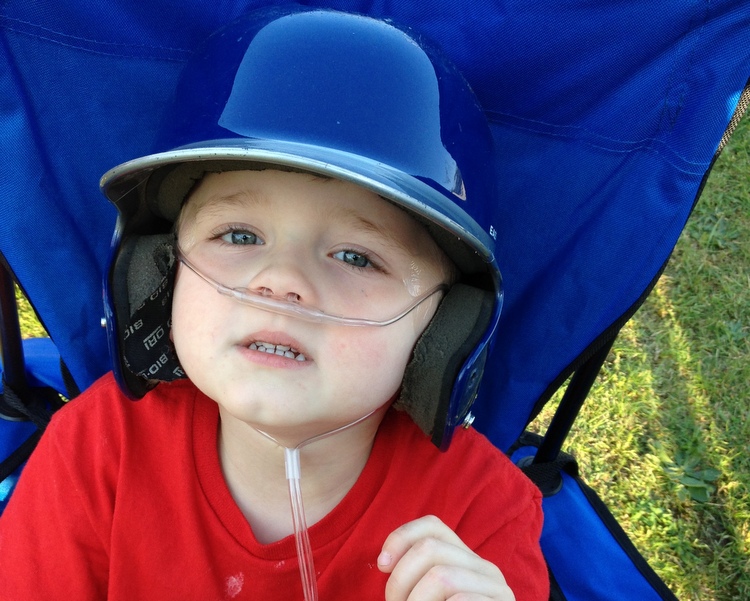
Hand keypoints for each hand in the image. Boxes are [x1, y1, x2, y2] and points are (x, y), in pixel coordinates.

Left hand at [377, 515, 514, 600]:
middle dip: (400, 580)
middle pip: (430, 548)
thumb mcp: (427, 599)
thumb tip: (385, 561)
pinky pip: (462, 600)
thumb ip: (416, 578)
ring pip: (441, 576)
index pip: (433, 526)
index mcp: (466, 561)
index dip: (401, 538)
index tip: (382, 565)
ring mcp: (498, 590)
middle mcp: (486, 569)